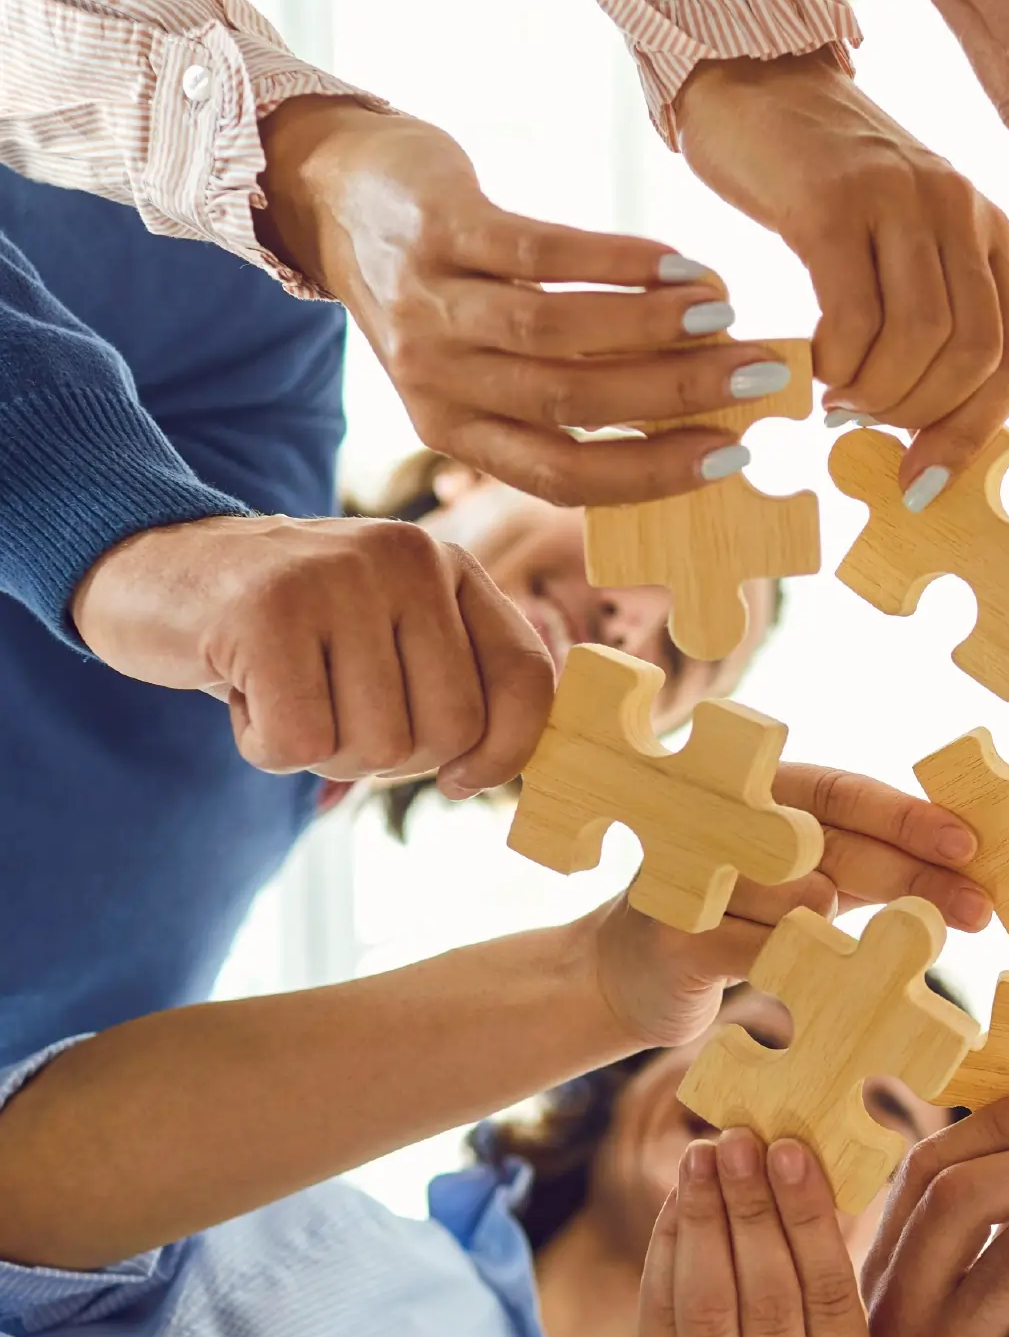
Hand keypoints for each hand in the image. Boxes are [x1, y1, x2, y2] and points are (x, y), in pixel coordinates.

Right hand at [70, 513, 552, 791]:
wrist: (154, 567)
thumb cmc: (288, 629)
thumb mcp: (387, 636)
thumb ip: (452, 685)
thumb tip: (493, 773)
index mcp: (450, 567)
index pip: (526, 677)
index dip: (504, 752)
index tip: (460, 778)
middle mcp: (407, 558)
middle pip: (451, 729)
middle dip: (392, 758)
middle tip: (334, 715)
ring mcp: (337, 578)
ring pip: (377, 745)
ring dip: (322, 751)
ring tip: (284, 693)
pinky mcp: (265, 611)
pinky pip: (298, 745)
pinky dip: (264, 747)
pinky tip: (243, 694)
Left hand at [258, 98, 791, 504]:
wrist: (336, 196)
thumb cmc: (440, 293)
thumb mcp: (481, 367)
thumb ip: (565, 397)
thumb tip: (693, 412)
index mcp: (456, 432)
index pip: (564, 477)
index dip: (653, 473)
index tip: (734, 456)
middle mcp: (439, 379)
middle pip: (573, 404)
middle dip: (679, 395)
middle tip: (760, 377)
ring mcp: (433, 304)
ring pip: (558, 334)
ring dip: (656, 327)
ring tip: (726, 314)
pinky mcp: (439, 228)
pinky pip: (541, 252)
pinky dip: (620, 261)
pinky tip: (678, 261)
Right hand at [592, 770, 989, 1048]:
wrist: (627, 975)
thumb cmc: (740, 920)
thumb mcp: (807, 884)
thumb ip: (871, 867)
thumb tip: (969, 869)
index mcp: (761, 792)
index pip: (844, 793)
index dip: (906, 817)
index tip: (969, 846)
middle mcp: (722, 818)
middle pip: (836, 843)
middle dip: (915, 877)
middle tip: (977, 909)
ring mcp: (692, 873)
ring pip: (803, 900)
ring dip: (845, 934)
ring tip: (864, 957)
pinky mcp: (674, 933)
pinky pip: (764, 950)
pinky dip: (803, 969)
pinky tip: (826, 982)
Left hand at [605, 1130, 882, 1336]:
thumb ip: (826, 1295)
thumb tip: (806, 1165)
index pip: (834, 1299)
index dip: (810, 1219)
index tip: (792, 1149)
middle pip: (772, 1298)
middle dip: (753, 1207)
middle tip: (742, 1139)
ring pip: (712, 1305)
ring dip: (705, 1219)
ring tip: (703, 1155)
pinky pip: (661, 1318)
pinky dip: (667, 1251)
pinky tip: (677, 1202)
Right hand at [677, 50, 1008, 496]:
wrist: (752, 79)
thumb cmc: (820, 187)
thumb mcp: (897, 247)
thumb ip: (925, 320)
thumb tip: (923, 438)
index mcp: (986, 231)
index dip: (973, 434)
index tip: (922, 482)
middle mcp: (960, 209)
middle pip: (974, 355)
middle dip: (918, 416)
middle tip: (864, 423)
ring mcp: (901, 198)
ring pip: (921, 340)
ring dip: (873, 393)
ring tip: (836, 396)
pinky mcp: (835, 198)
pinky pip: (855, 312)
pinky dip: (836, 361)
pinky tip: (813, 364)